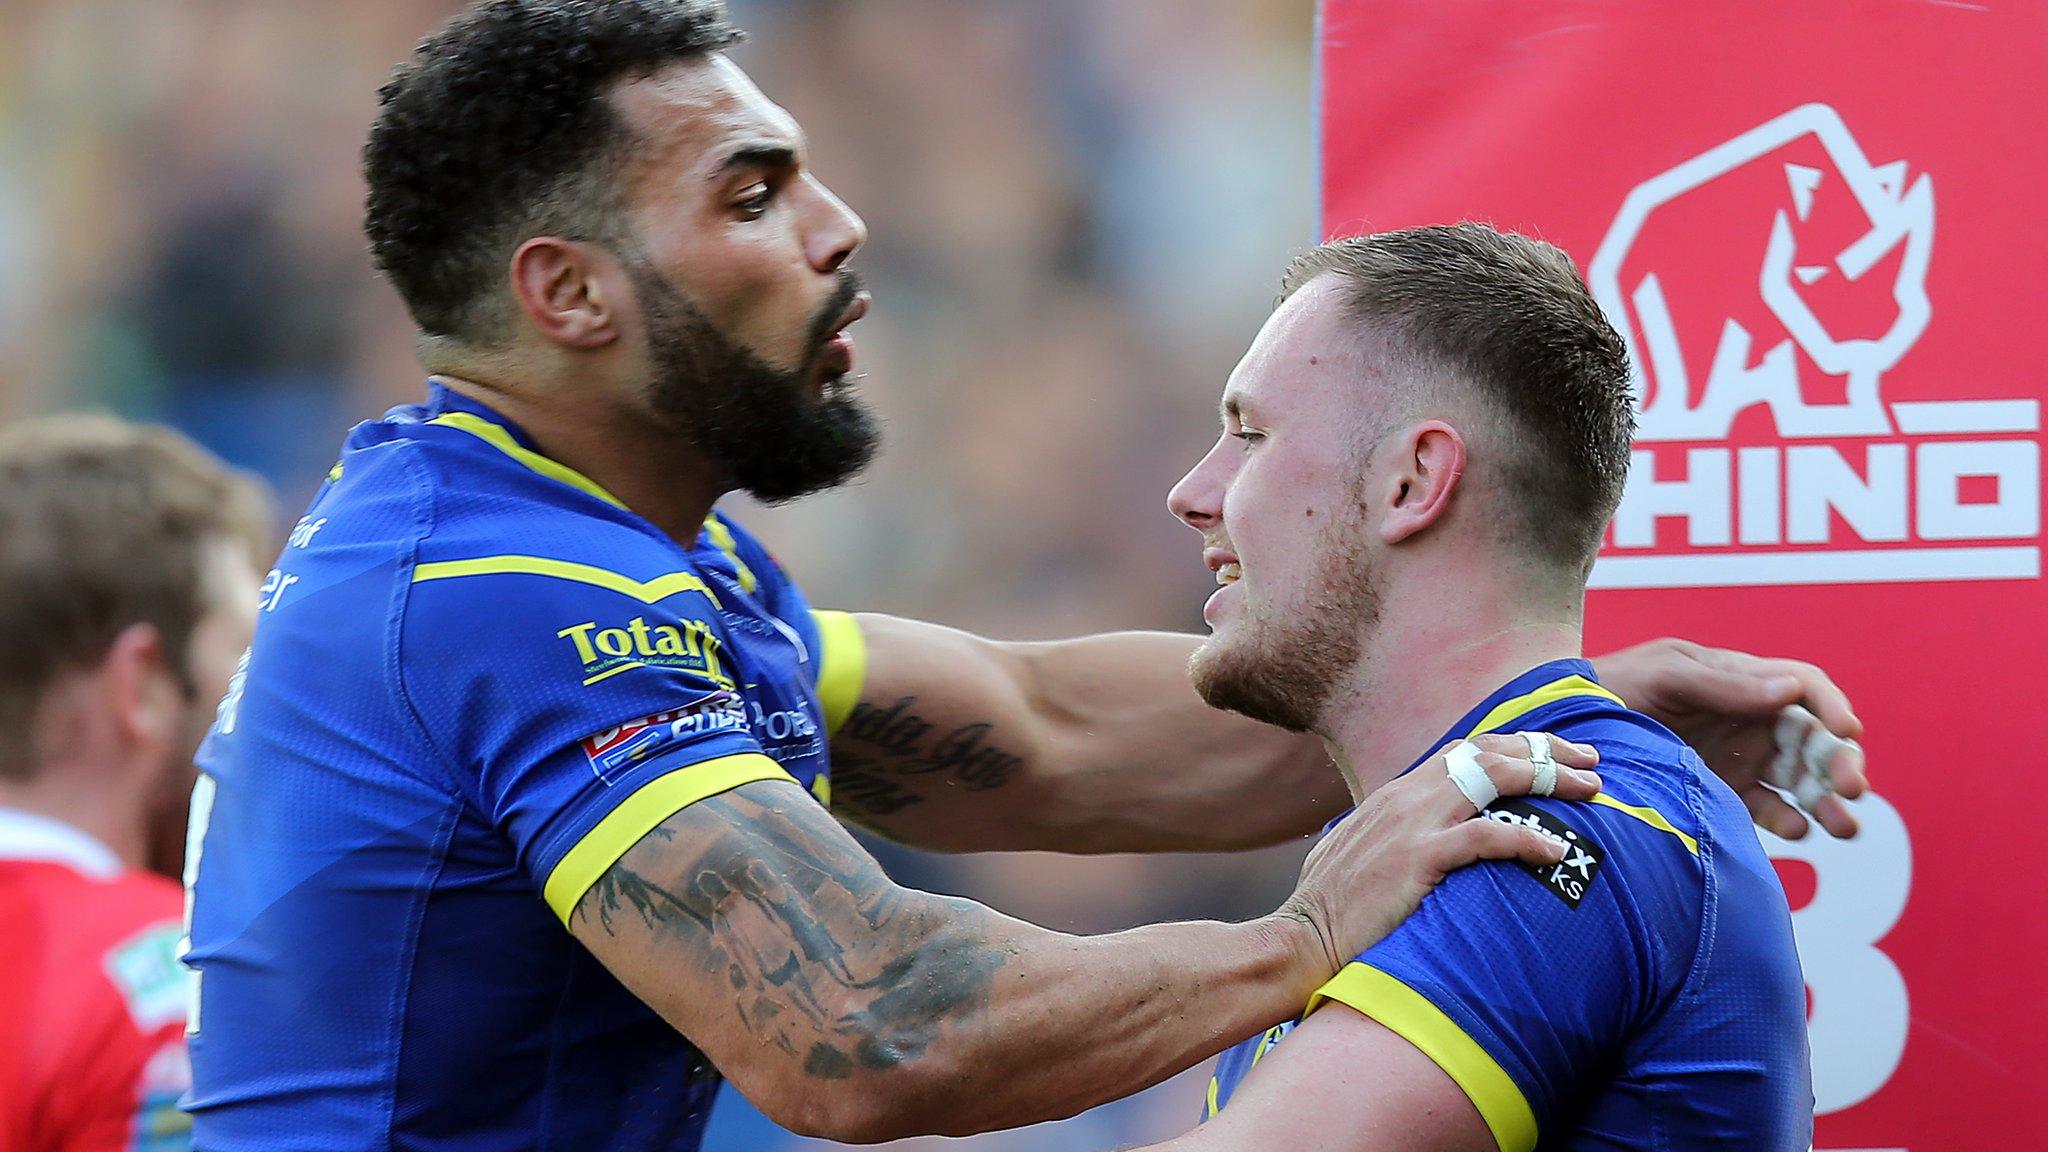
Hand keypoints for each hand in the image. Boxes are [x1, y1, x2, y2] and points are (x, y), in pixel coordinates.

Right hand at [1279, 733, 1601, 973]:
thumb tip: (1414, 844)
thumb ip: (1391, 838)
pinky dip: (1526, 838)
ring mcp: (1412, 824)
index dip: (1516, 746)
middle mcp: (1407, 797)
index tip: (1556, 754)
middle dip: (1546, 751)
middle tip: (1591, 762)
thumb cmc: (1331, 910)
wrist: (1302, 939)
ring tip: (1591, 791)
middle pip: (1488, 752)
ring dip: (1549, 779)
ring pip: (1493, 778)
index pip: (1467, 751)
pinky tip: (1556, 850)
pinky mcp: (1418, 858)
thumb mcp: (1359, 855)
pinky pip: (1486, 837)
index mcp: (1397, 795)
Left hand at [1593, 637, 1867, 839]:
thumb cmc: (1615, 688)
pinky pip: (1768, 810)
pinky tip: (1795, 830)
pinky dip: (1788, 821)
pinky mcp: (1726, 794)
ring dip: (1827, 800)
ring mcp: (1740, 759)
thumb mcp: (1664, 675)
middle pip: (1814, 739)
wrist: (1569, 730)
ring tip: (1844, 825)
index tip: (1845, 730)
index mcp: (1742, 680)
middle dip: (1840, 761)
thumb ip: (1722, 685)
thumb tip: (1790, 693)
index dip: (1830, 706)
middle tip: (1851, 786)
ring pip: (1800, 780)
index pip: (1804, 688)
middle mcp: (1750, 719)